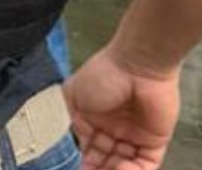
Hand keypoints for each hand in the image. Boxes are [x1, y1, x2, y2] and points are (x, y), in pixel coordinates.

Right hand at [65, 49, 181, 169]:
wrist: (135, 67)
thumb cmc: (101, 76)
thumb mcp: (72, 95)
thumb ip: (73, 122)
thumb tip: (78, 144)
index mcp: (92, 119)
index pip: (88, 148)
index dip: (84, 161)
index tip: (78, 168)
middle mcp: (113, 130)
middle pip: (106, 159)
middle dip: (99, 169)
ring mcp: (134, 136)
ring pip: (124, 164)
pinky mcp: (154, 141)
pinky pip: (145, 163)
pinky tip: (122, 169)